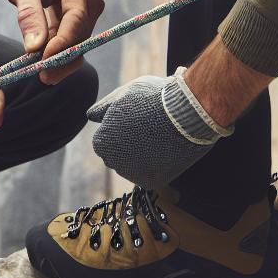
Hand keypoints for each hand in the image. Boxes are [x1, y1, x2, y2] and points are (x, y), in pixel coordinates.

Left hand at [0, 0, 105, 83]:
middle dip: (62, 55)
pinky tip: (45, 66)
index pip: (76, 15)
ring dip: (62, 59)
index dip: (63, 41)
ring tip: (42, 74)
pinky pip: (75, 40)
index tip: (45, 61)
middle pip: (81, 31)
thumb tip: (36, 47)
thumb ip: (28, 14)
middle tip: (42, 76)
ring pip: (80, 40)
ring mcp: (89, 3)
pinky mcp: (84, 16)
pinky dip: (60, 54)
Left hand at [87, 68, 231, 188]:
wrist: (187, 113)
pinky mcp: (152, 183)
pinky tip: (165, 149)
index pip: (105, 139)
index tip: (138, 118)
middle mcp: (112, 163)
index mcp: (101, 143)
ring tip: (160, 137)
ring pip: (133, 166)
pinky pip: (149, 175)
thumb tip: (90, 117)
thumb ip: (103, 108)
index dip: (122, 127)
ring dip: (142, 155)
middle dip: (129, 143)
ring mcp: (132, 175)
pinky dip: (156, 165)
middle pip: (118, 154)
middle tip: (150, 128)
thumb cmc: (153, 99)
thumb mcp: (123, 95)